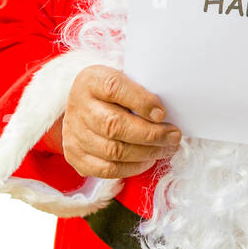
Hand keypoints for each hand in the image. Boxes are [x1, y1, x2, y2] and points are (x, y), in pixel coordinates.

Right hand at [43, 65, 180, 178]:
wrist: (83, 106)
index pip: (114, 88)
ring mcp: (74, 133)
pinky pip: (106, 169)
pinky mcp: (75, 155)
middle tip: (173, 136)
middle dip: (150, 134)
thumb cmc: (111, 93)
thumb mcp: (123, 79)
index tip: (162, 113)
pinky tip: (147, 160)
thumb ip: (140, 90)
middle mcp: (78, 107)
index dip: (141, 102)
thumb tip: (164, 113)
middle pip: (114, 125)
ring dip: (146, 153)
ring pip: (113, 151)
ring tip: (166, 148)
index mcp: (90, 81)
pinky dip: (132, 168)